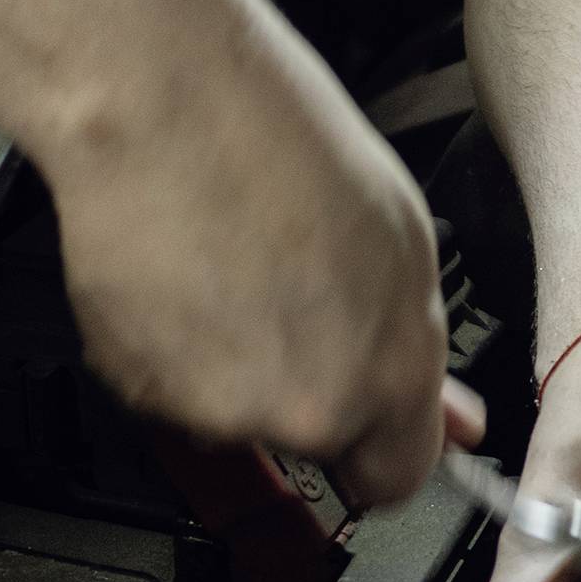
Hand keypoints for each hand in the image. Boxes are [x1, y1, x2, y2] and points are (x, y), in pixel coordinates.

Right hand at [50, 1, 454, 505]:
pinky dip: (180, 349)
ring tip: (238, 264)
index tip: (374, 420)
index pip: (398, 476)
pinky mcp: (140, 389)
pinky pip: (176, 389)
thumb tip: (440, 410)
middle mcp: (304, 409)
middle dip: (312, 383)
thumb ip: (411, 339)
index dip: (385, 439)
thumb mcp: (398, 234)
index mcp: (384, 375)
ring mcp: (216, 407)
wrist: (160, 105)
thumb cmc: (274, 140)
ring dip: (242, 362)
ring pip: (240, 415)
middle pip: (317, 438)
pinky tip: (191, 272)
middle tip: (297, 293)